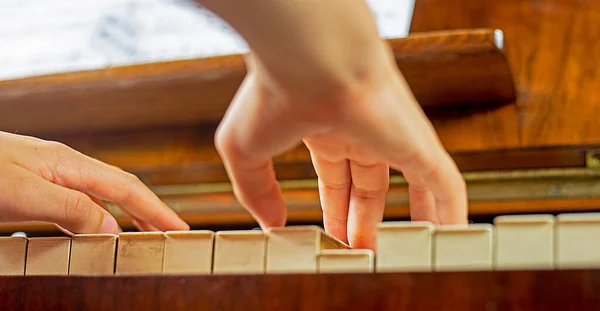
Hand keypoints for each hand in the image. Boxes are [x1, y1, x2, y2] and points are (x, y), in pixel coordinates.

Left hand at [0, 131, 188, 233]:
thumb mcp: (24, 192)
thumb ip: (71, 208)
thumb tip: (111, 228)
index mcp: (69, 164)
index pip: (126, 188)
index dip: (156, 209)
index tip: (179, 229)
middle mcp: (65, 168)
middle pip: (119, 190)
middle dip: (149, 211)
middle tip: (171, 233)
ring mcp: (50, 177)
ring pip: (100, 199)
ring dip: (125, 217)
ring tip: (144, 234)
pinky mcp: (35, 190)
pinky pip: (78, 207)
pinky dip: (97, 220)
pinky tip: (97, 231)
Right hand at [215, 53, 466, 249]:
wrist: (311, 63)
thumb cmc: (273, 96)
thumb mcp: (246, 152)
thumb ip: (256, 190)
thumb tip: (270, 222)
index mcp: (324, 132)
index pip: (335, 178)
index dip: (335, 210)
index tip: (334, 238)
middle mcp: (363, 132)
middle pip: (371, 185)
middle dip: (366, 222)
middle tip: (366, 253)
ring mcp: (394, 136)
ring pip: (416, 181)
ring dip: (415, 216)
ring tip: (415, 249)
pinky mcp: (419, 142)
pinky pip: (445, 182)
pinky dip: (452, 209)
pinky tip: (453, 233)